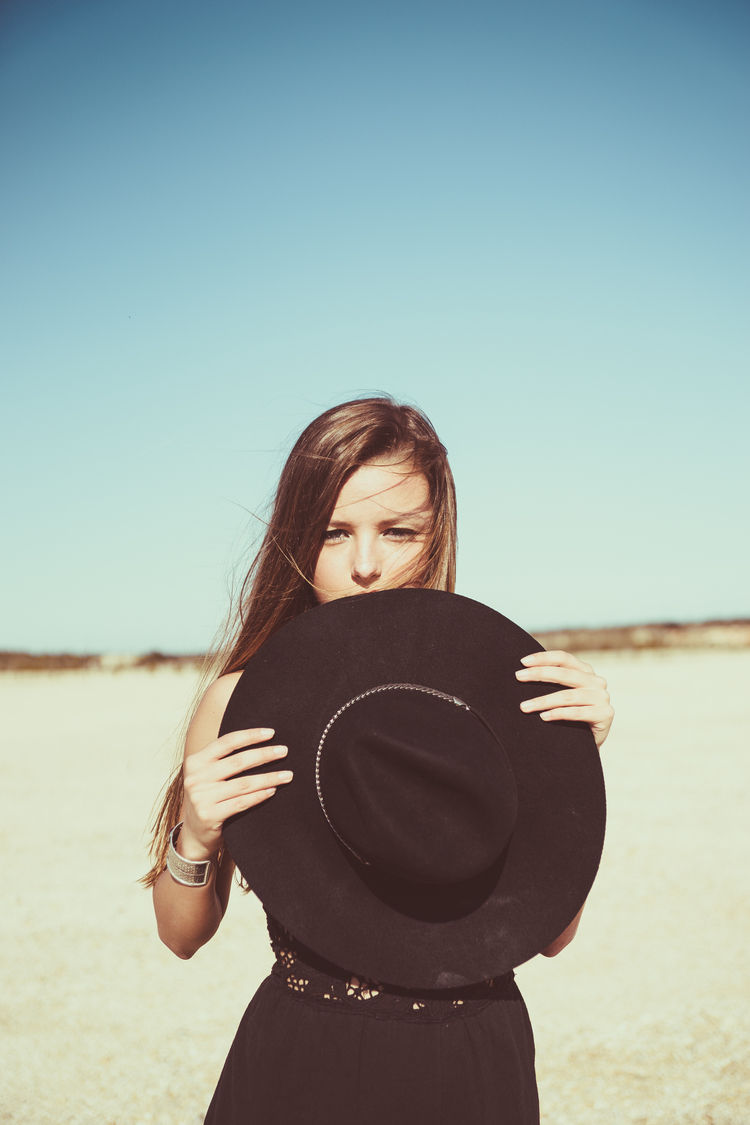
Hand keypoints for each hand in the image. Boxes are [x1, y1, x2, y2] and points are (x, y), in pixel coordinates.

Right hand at [180, 728, 291, 858]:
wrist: (193, 834)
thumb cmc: (208, 798)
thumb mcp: (207, 775)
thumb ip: (223, 760)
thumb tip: (260, 741)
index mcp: (195, 762)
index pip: (226, 743)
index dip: (250, 736)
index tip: (271, 733)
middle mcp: (195, 778)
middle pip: (238, 761)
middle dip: (264, 754)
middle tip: (284, 751)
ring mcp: (201, 798)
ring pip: (243, 783)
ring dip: (269, 777)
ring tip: (287, 775)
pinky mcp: (209, 816)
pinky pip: (241, 802)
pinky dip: (259, 795)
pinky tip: (273, 790)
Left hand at [515, 651, 613, 748]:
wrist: (588, 744)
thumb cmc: (569, 716)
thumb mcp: (562, 694)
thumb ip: (552, 680)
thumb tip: (522, 669)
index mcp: (586, 671)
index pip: (564, 658)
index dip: (543, 658)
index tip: (523, 662)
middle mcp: (597, 681)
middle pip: (565, 674)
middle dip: (539, 674)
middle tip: (518, 676)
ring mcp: (602, 698)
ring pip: (569, 696)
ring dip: (544, 700)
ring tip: (524, 706)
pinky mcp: (605, 714)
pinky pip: (578, 713)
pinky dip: (558, 714)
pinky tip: (543, 717)